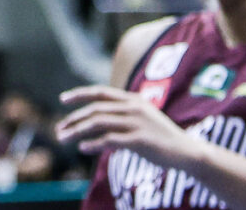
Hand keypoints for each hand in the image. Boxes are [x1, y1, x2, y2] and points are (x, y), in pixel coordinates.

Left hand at [55, 85, 196, 169]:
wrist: (186, 151)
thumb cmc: (161, 137)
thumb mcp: (142, 118)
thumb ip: (122, 115)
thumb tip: (97, 121)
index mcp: (132, 99)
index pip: (100, 92)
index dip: (80, 94)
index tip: (62, 99)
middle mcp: (133, 107)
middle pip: (95, 109)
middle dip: (73, 119)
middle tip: (59, 130)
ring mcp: (136, 123)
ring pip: (98, 123)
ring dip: (77, 131)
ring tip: (64, 139)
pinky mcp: (139, 140)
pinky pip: (110, 140)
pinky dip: (93, 144)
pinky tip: (83, 148)